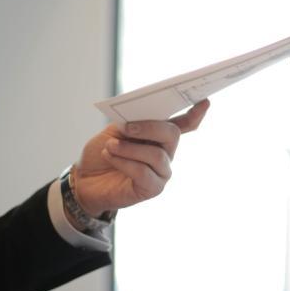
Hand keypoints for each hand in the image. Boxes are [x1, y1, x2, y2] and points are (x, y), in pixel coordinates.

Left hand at [71, 99, 209, 217]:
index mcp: (160, 136)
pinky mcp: (153, 188)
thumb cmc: (103, 152)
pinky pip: (143, 172)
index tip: (204, 102)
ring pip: (156, 155)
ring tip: (110, 146)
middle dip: (150, 128)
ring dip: (129, 148)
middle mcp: (166, 153)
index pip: (185, 124)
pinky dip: (124, 162)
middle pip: (172, 135)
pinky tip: (110, 157)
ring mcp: (162, 172)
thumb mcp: (116, 130)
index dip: (196, 114)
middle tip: (126, 128)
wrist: (84, 179)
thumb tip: (141, 113)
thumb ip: (132, 121)